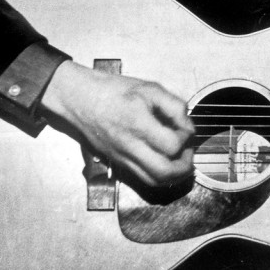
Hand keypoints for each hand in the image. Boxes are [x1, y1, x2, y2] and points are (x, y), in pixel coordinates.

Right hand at [38, 61, 194, 189]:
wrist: (81, 100)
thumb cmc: (113, 91)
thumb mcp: (149, 88)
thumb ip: (174, 105)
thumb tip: (186, 124)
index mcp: (138, 123)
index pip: (172, 145)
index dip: (186, 139)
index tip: (185, 128)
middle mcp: (130, 146)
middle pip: (165, 172)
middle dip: (185, 166)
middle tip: (189, 152)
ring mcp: (123, 158)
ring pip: (154, 181)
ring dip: (174, 175)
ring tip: (180, 159)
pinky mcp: (118, 163)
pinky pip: (143, 179)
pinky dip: (159, 176)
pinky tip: (165, 162)